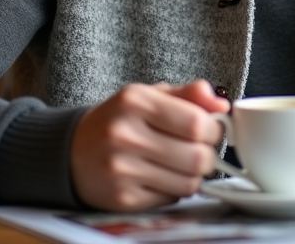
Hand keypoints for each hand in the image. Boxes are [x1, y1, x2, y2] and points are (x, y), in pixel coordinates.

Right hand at [70, 79, 229, 210]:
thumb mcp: (149, 95)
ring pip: (188, 183)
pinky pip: (171, 199)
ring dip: (194, 175)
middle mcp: (124, 135)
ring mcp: (121, 170)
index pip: (196, 122)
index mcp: (135, 101)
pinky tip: (161, 176)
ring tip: (182, 164)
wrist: (72, 150)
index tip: (210, 129)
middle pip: (197, 157)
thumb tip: (222, 104)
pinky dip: (174, 189)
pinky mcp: (121, 199)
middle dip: (208, 155)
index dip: (214, 129)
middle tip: (201, 150)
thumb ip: (188, 95)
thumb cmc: (119, 119)